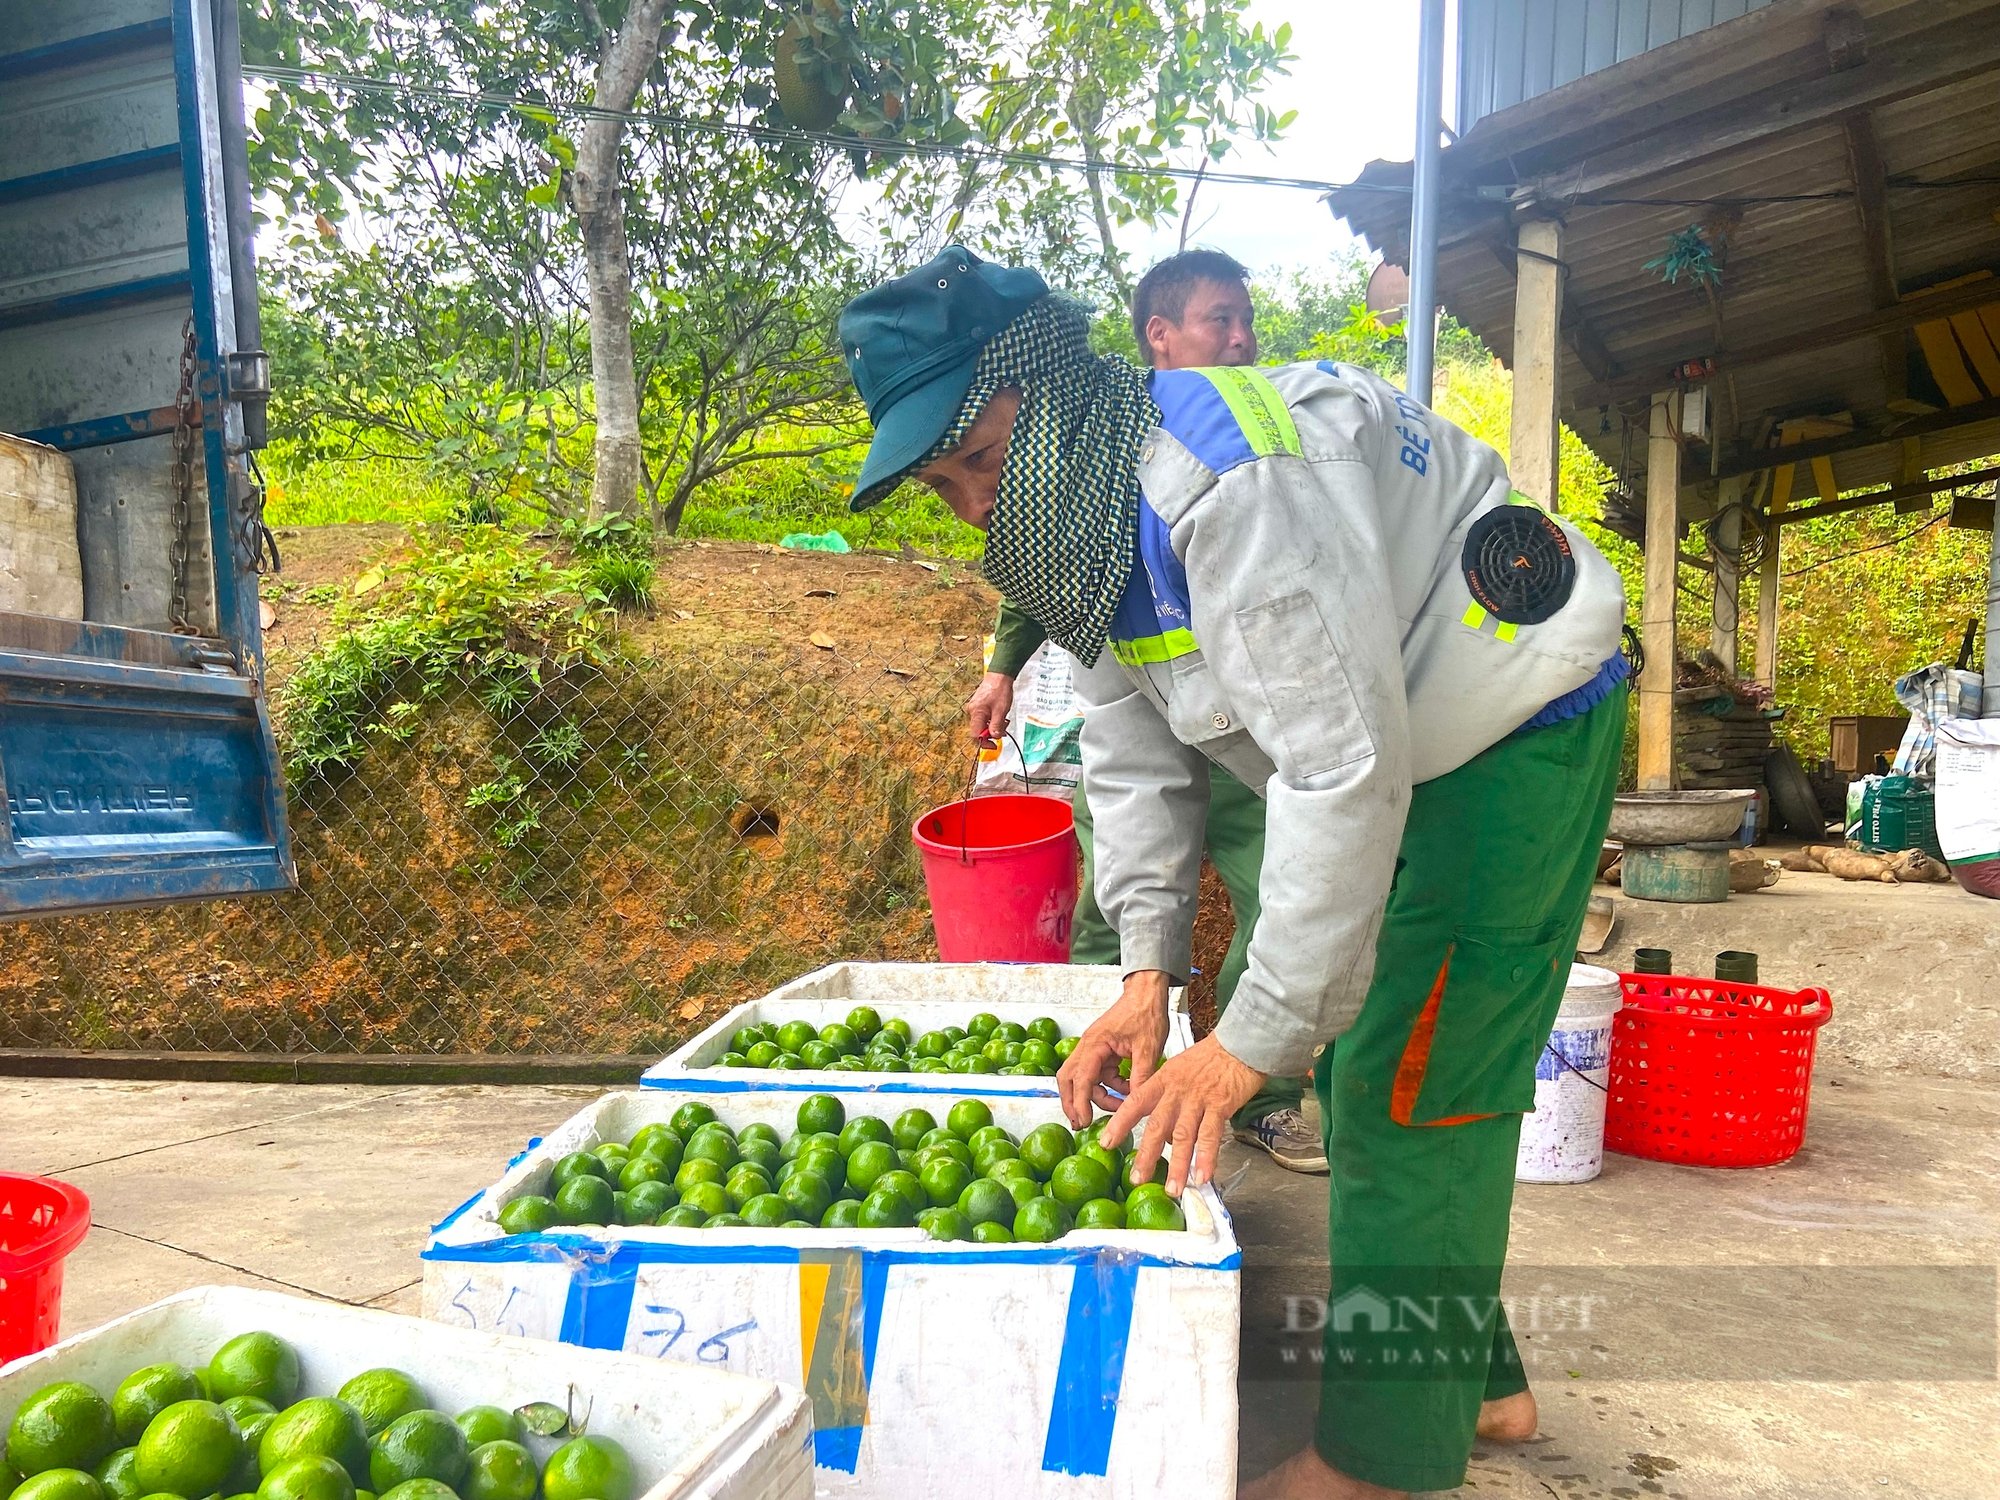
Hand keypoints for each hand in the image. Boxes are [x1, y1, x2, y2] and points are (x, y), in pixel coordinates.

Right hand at [965, 671, 1014, 744]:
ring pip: (982, 725)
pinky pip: (984, 718)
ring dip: (993, 726)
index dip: (984, 743)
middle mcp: (972, 712)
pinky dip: (992, 720)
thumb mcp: (1001, 710)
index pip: (975, 735)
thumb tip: (994, 737)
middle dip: (991, 733)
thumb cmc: (1000, 690)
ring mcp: (975, 708)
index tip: (994, 745)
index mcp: (976, 713)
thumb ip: (996, 726)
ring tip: (1003, 720)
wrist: (999, 675)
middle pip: (978, 731)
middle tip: (1003, 729)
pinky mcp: (979, 706)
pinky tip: (1000, 716)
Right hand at [1059, 970, 1171, 1126]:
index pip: (1081, 1079)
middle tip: (1081, 1123)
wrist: (1147, 993)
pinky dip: (1109, 1086)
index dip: (1081, 1103)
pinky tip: (1126, 1089)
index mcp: (1095, 1043)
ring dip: (1096, 1096)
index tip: (1084, 1121)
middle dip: (1073, 1102)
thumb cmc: (1146, 1012)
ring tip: (1116, 1107)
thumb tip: (1137, 1103)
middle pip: (1069, 1079)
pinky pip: (1098, 1074)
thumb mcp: (1148, 1048)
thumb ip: (1141, 1076)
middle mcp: (1088, 1046)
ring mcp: (1094, 1049)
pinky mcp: (1102, 1051)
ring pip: (1083, 1078)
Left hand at [1100, 1034, 1266, 1195]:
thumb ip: (1168, 1099)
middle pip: (1156, 1126)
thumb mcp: (1179, 1070)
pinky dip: (1207, 1157)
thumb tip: (1164, 1135)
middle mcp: (1177, 1091)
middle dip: (1146, 1155)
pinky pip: (1211, 1135)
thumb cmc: (1210, 1058)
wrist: (1239, 1044)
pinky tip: (1203, 1175)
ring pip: (1183, 1136)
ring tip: (1173, 1188)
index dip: (1119, 1124)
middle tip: (1137, 1179)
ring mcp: (1198, 1099)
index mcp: (1163, 1080)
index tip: (1105, 1143)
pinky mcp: (1220, 1105)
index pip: (1135, 1102)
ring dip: (1178, 1165)